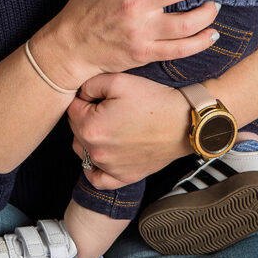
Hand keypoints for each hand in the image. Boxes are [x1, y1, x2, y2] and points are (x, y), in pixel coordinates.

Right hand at [31, 0, 218, 89]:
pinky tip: (211, 33)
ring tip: (211, 6)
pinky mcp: (145, 52)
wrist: (70, 44)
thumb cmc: (87, 4)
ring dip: (207, 12)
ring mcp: (141, 30)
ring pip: (187, 22)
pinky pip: (182, 49)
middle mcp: (134, 2)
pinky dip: (202, 41)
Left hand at [68, 72, 191, 188]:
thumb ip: (90, 84)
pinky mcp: (122, 177)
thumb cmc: (154, 100)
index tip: (100, 95)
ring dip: (89, 137)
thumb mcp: (119, 80)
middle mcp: (96, 151)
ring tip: (110, 125)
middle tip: (108, 107)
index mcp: (91, 126)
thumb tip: (79, 94)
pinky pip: (96, 177)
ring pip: (82, 150)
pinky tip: (102, 152)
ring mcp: (109, 168)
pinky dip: (94, 166)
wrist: (184, 123)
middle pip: (75, 129)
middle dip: (86, 115)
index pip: (72, 107)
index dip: (85, 97)